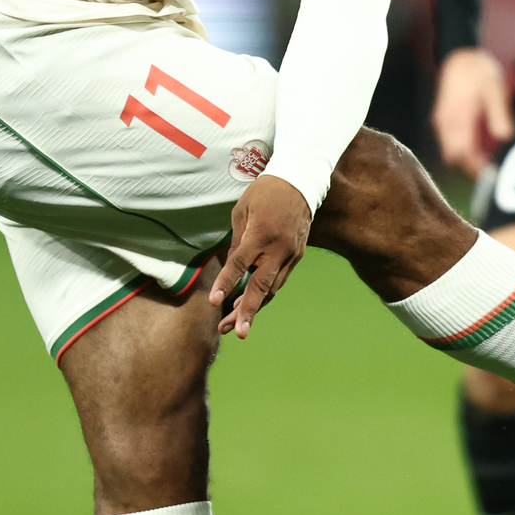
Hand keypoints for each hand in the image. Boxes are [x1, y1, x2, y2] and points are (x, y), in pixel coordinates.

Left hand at [208, 174, 310, 337]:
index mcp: (261, 233)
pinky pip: (279, 280)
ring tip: (234, 325)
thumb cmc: (265, 193)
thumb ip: (236, 242)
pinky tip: (251, 305)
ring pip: (272, 288)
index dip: (226, 283)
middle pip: (262, 285)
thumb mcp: (242, 211)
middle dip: (248, 311)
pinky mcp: (298, 256)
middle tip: (236, 332)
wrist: (300, 182)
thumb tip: (230, 268)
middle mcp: (278, 247)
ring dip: (254, 308)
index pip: (240, 264)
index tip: (215, 302)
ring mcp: (291, 254)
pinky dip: (265, 294)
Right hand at [432, 47, 514, 177]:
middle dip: (472, 168)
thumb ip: (499, 115)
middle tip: (495, 175)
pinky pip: (450, 143)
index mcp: (458, 115)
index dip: (476, 167)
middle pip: (454, 157)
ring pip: (451, 152)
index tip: (493, 174)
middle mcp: (446, 122)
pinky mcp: (443, 121)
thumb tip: (505, 138)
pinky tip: (479, 153)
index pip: (463, 151)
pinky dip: (463, 152)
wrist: (459, 56)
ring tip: (489, 167)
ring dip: (467, 161)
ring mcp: (442, 122)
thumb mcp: (494, 90)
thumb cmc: (479, 71)